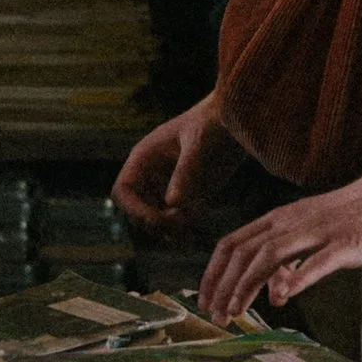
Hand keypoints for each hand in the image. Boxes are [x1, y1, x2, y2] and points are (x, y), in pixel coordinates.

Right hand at [114, 96, 242, 230]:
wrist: (238, 121)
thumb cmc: (214, 123)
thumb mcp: (200, 145)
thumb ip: (186, 172)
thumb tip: (172, 204)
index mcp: (144, 158)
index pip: (123, 191)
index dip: (135, 210)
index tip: (160, 219)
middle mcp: (151, 175)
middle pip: (136, 212)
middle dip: (153, 224)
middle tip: (180, 228)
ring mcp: (167, 187)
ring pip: (154, 220)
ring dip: (166, 233)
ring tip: (186, 240)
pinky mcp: (186, 196)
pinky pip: (174, 221)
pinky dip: (180, 232)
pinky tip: (192, 239)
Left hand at [198, 169, 361, 326]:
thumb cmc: (352, 218)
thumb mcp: (312, 236)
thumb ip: (290, 261)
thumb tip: (273, 293)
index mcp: (280, 219)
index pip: (233, 243)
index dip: (213, 273)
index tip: (205, 301)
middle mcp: (292, 222)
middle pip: (244, 252)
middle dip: (224, 285)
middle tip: (214, 315)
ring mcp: (318, 232)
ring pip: (270, 256)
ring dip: (247, 285)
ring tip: (235, 312)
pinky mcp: (344, 244)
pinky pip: (316, 262)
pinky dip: (295, 279)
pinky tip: (281, 299)